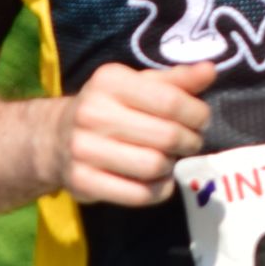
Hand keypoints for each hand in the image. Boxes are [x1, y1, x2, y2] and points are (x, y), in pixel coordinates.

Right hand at [53, 60, 217, 206]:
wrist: (54, 138)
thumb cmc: (109, 106)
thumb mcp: (138, 84)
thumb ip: (176, 79)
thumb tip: (210, 70)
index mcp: (109, 82)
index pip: (170, 101)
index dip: (197, 113)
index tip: (202, 119)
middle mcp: (92, 113)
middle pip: (166, 135)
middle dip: (190, 141)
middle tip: (190, 141)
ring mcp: (84, 149)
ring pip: (154, 166)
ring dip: (172, 166)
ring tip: (170, 159)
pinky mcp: (82, 182)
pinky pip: (139, 194)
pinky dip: (159, 190)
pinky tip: (159, 180)